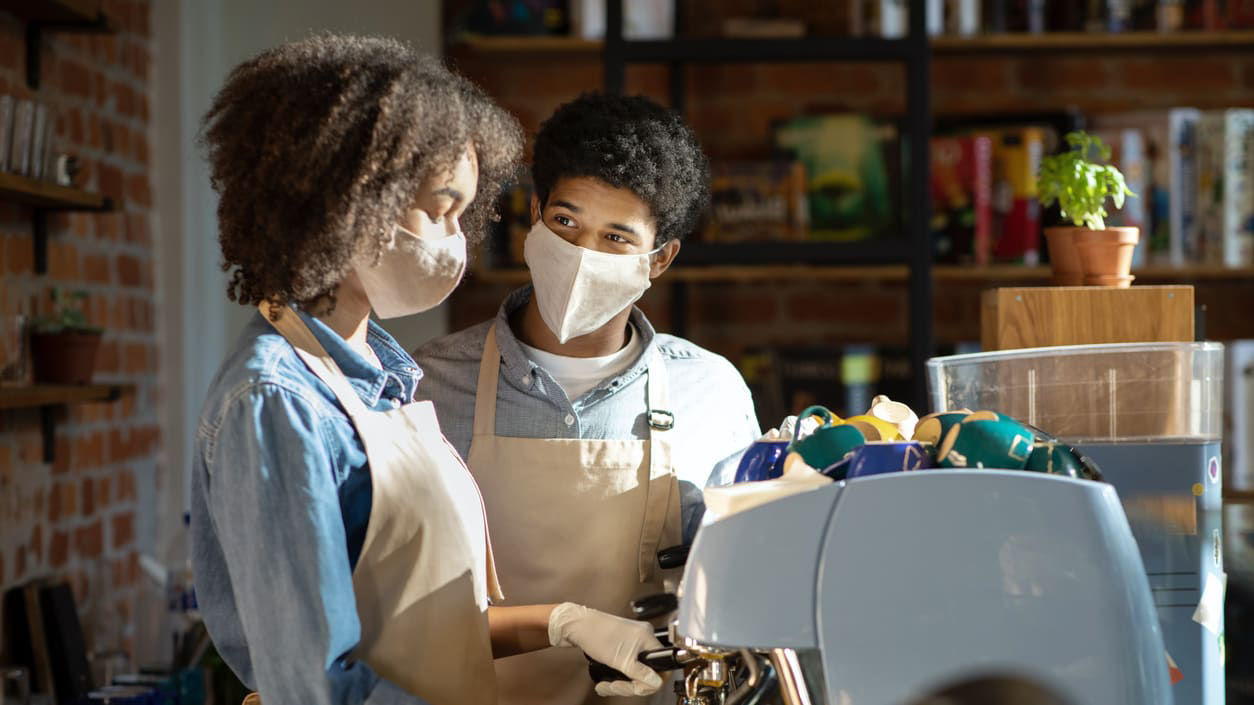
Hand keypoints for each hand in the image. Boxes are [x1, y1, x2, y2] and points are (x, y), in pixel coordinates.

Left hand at [548, 602, 663, 696]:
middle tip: (615, 687)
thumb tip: (657, 683)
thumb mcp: (621, 660)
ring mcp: (632, 642)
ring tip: (605, 685)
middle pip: (647, 671)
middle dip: (630, 685)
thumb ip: (641, 673)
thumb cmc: (596, 635)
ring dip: (620, 683)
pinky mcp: (622, 645)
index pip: (662, 665)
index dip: (650, 682)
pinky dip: (616, 675)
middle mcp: (643, 638)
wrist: (575, 626)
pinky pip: (626, 666)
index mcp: (647, 638)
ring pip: (635, 671)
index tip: (636, 688)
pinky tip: (605, 680)